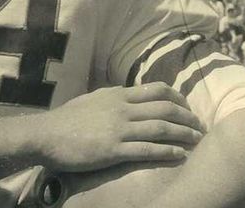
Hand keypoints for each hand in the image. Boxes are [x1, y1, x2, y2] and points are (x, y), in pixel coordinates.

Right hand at [35, 83, 203, 172]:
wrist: (45, 135)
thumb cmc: (65, 120)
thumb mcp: (91, 100)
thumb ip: (111, 98)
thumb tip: (125, 95)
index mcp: (116, 95)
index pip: (156, 90)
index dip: (177, 98)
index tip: (187, 107)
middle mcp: (121, 108)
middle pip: (165, 108)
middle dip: (187, 117)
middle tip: (200, 125)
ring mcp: (118, 129)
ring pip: (161, 128)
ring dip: (183, 133)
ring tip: (197, 139)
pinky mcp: (113, 150)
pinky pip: (147, 149)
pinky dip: (167, 151)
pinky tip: (179, 154)